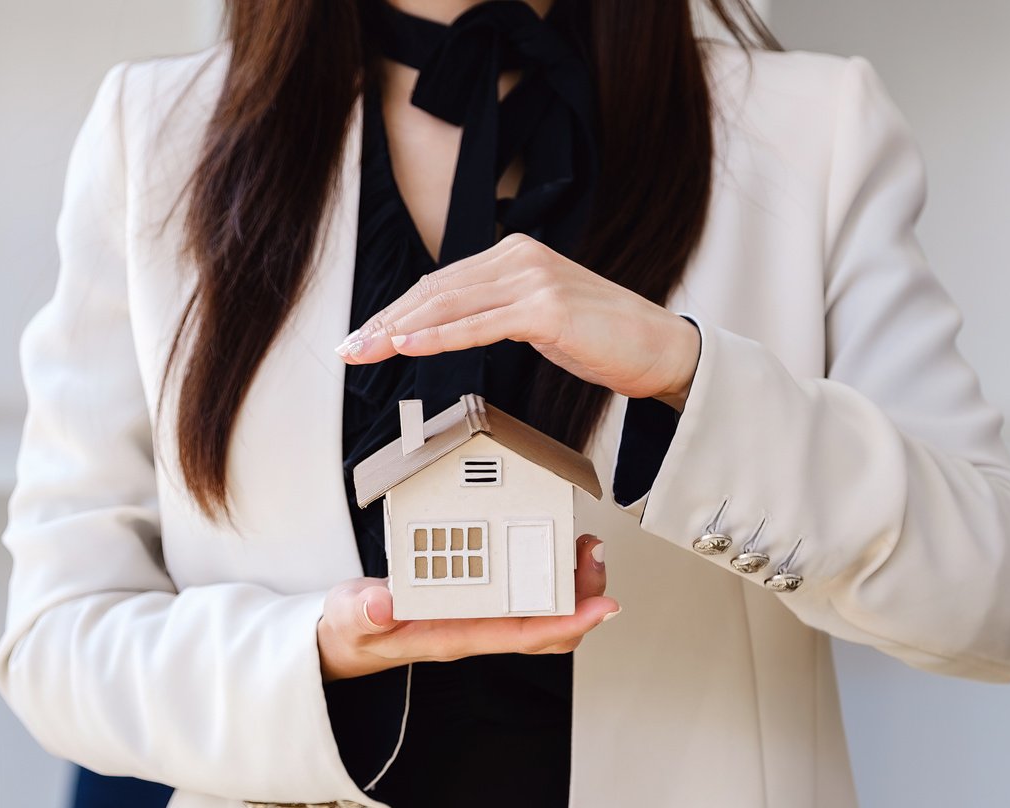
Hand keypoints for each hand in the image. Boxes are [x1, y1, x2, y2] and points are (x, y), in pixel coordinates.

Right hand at [318, 533, 618, 680]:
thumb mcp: (350, 619)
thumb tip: (381, 604)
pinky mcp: (478, 598)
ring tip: (585, 547)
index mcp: (455, 636)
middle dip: (583, 596)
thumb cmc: (355, 629)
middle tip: (595, 555)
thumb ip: (363, 614)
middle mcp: (477, 629)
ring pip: (544, 610)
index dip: (567, 622)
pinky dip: (549, 570)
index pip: (522, 635)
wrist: (348, 634)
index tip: (601, 607)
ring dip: (573, 583)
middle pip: (549, 627)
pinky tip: (554, 545)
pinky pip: (526, 592)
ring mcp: (480, 615)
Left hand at [334, 233, 699, 410]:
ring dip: (400, 331)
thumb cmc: (604, 338)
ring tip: (367, 349)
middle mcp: (520, 258)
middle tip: (350, 346)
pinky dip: (439, 337)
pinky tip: (410, 346)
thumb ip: (496, 312)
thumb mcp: (539, 317)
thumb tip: (446, 328)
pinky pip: (480, 326)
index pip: (440, 283)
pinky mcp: (546, 309)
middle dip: (386, 322)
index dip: (396, 310)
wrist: (659, 348)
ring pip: (450, 306)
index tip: (365, 334)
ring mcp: (533, 280)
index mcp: (515, 255)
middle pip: (435, 290)